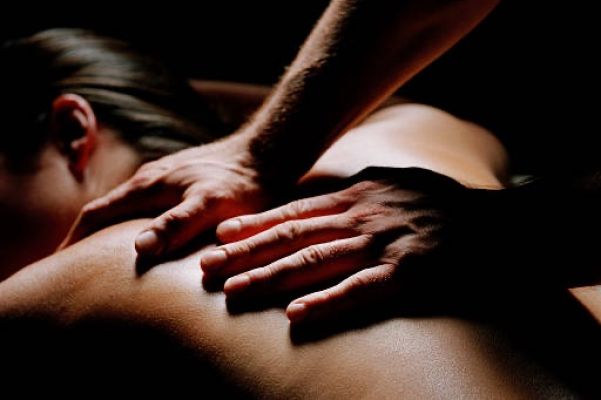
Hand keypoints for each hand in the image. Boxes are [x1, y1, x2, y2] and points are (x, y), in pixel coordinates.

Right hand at [60, 135, 267, 255]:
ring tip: (102, 257)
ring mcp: (164, 177)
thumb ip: (176, 224)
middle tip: (74, 269)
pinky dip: (133, 223)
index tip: (59, 266)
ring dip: (108, 230)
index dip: (74, 241)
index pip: (95, 215)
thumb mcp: (212, 206)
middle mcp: (149, 179)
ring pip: (125, 207)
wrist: (267, 154)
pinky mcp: (180, 179)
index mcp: (147, 186)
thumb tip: (138, 249)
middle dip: (84, 238)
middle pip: (104, 211)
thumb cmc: (242, 184)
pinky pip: (146, 204)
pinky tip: (145, 237)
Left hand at [200, 167, 465, 323]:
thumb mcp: (395, 182)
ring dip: (271, 277)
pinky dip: (327, 302)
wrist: (497, 222)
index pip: (295, 212)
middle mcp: (362, 216)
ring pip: (316, 261)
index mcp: (357, 196)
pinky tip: (297, 317)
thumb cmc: (443, 204)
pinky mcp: (409, 272)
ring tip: (234, 294)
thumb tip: (323, 192)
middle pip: (293, 236)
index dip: (255, 224)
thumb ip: (356, 187)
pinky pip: (361, 289)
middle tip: (206, 269)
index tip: (220, 237)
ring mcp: (383, 243)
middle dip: (247, 253)